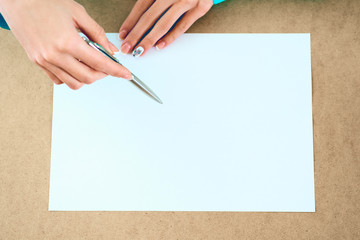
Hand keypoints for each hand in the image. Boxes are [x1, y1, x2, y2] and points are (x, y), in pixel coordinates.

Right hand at [0, 0, 132, 88]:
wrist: (17, 1)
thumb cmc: (46, 2)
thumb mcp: (78, 13)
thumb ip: (97, 34)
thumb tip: (111, 50)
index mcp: (68, 42)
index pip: (100, 64)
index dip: (117, 71)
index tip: (126, 74)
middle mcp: (55, 55)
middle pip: (88, 78)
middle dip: (103, 74)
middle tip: (108, 65)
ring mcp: (45, 61)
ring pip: (74, 83)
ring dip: (88, 77)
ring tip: (91, 64)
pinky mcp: (38, 63)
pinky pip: (60, 80)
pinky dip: (72, 77)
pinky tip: (76, 65)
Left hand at [119, 0, 212, 56]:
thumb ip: (153, 0)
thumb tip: (137, 21)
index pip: (141, 6)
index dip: (131, 21)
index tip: (123, 35)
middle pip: (149, 17)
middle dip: (136, 34)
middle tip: (127, 48)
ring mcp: (186, 0)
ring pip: (164, 24)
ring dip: (149, 39)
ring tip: (140, 50)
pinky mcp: (200, 8)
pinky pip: (182, 26)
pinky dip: (170, 37)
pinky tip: (159, 46)